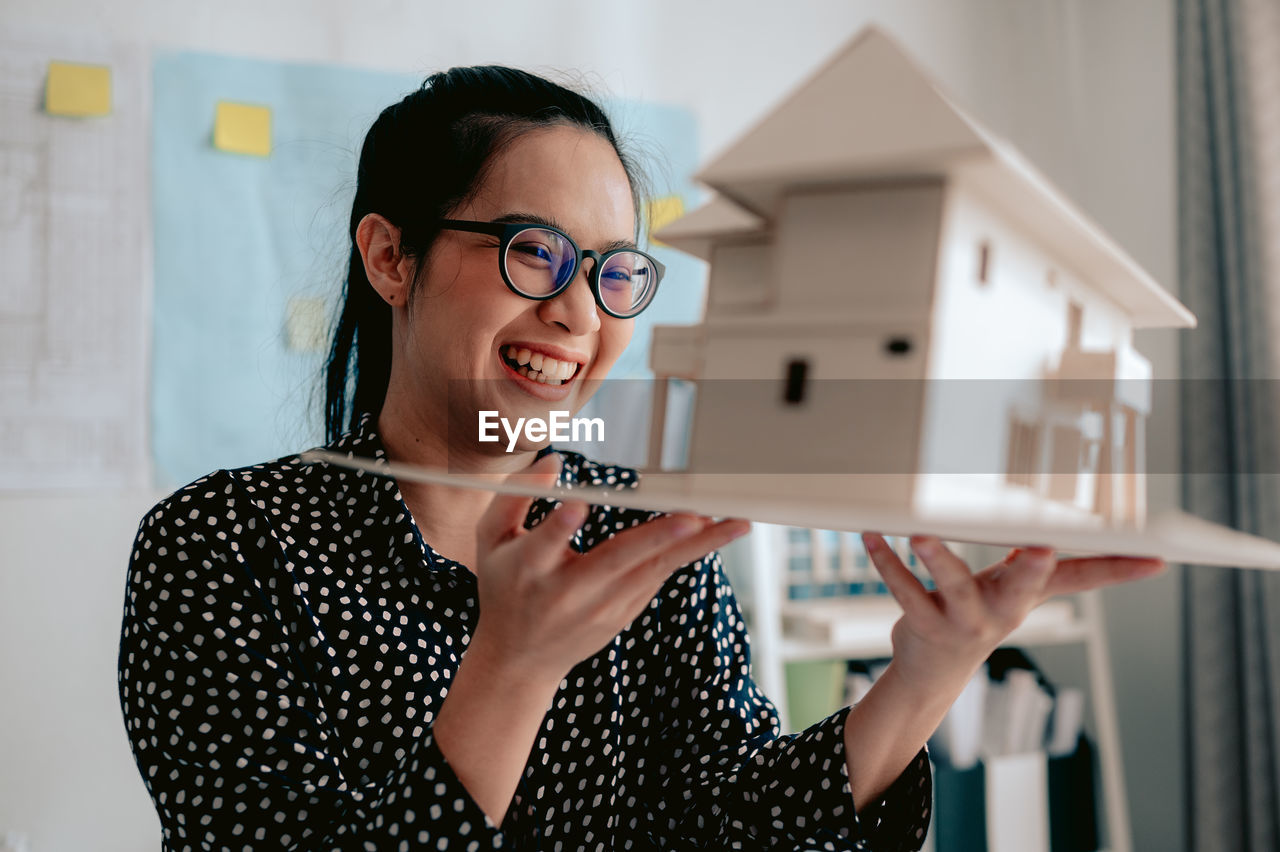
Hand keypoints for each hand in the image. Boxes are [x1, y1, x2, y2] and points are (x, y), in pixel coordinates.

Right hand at [468, 453, 750, 686]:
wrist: (520, 660)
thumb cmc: (505, 586)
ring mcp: (602, 607)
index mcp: (528, 570)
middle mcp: (568, 591)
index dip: (560, 527)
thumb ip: (513, 496)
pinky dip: (689, 554)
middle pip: (617, 560)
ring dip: (697, 546)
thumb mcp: (489, 541)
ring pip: (654, 570)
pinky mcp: (625, 613)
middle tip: (694, 516)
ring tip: (734, 522)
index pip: (545, 545)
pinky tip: (719, 533)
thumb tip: (554, 461)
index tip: (577, 506)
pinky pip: (659, 577)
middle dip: (657, 537)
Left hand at [861, 533, 1164, 694]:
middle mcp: (1001, 611)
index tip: (1155, 557)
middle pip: (1023, 589)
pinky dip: (886, 562)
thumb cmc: (976, 612)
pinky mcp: (923, 624)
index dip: (1118, 570)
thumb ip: (1039, 561)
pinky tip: (873, 536)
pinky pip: (903, 591)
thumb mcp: (1013, 590)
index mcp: (1028, 595)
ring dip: (937, 558)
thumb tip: (1067, 520)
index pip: (1082, 580)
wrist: (933, 672)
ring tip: (921, 533)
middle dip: (1032, 569)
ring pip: (951, 588)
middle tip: (1040, 547)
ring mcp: (962, 621)